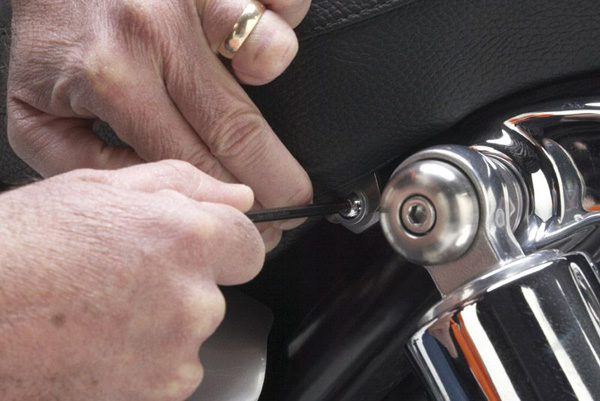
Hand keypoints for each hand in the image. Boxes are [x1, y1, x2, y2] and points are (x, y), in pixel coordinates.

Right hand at [0, 161, 263, 400]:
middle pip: (215, 293)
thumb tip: (239, 197)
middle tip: (120, 281)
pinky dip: (141, 364)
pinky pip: (167, 374)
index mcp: (187, 239)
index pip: (249, 245)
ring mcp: (175, 355)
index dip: (223, 245)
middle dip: (180, 287)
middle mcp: (192, 300)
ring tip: (99, 314)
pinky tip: (95, 346)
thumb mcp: (100, 188)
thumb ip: (184, 186)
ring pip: (189, 336)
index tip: (199, 250)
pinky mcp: (154, 396)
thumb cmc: (21, 249)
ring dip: (159, 328)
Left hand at [6, 0, 312, 243]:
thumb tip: (159, 195)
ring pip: (269, 53)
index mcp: (114, 80)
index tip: (253, 225)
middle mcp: (158, 36)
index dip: (233, 206)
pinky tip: (252, 45)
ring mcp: (191, 0)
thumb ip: (87, 164)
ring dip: (275, 81)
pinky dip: (283, 25)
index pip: (193, 163)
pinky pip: (282, 5)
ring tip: (261, 102)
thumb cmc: (50, 39)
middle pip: (241, 128)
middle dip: (279, 180)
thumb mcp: (35, 117)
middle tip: (293, 205)